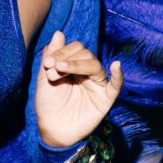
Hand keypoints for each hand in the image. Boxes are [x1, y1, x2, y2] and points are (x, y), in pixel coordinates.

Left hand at [35, 31, 121, 147]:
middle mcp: (87, 74)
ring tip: (61, 70)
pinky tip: (116, 65)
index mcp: (74, 66)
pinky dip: (118, 75)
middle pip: (87, 54)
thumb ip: (51, 56)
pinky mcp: (105, 99)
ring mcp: (97, 85)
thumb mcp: (44, 77)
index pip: (76, 49)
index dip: (63, 52)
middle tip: (53, 70)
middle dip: (69, 59)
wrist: (52, 129)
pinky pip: (116, 85)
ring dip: (78, 64)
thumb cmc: (48, 104)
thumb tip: (59, 32)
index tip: (48, 64)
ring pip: (96, 66)